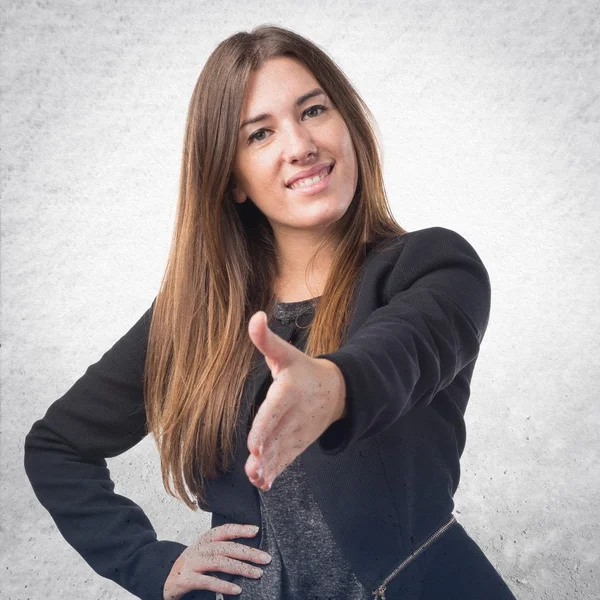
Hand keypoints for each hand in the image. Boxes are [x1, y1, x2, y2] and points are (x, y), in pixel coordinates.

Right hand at [163, 523, 271, 598]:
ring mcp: (192, 562)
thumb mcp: (206, 553)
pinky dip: (224, 585)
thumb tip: (250, 552)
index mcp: (205, 539)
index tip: (256, 530)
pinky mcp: (187, 579)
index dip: (240, 528)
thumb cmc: (194, 566)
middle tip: (266, 558)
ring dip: (241, 568)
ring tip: (257, 574)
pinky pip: (208, 581)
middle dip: (248, 552)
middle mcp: (199, 548)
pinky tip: (238, 589)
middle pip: (227, 547)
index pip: (224, 530)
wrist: (168, 581)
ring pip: (220, 562)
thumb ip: (222, 549)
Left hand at [244, 311, 346, 490]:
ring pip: (283, 451)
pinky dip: (277, 471)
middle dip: (266, 452)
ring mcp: (298, 431)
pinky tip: (263, 483)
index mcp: (290, 391)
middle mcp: (295, 414)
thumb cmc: (304, 371)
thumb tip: (254, 316)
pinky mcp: (299, 442)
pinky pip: (288, 458)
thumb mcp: (286, 353)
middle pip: (278, 435)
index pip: (275, 411)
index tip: (254, 444)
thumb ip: (266, 339)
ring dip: (270, 466)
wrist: (338, 391)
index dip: (264, 427)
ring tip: (257, 478)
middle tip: (254, 466)